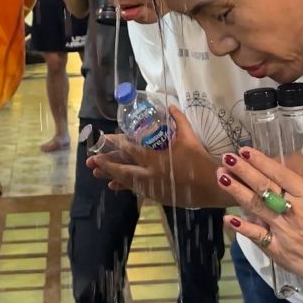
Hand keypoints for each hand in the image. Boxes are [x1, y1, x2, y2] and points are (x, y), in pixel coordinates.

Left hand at [89, 106, 228, 206]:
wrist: (211, 187)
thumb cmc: (200, 161)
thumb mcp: (189, 137)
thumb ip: (178, 120)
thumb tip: (170, 106)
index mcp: (156, 159)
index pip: (131, 150)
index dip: (116, 144)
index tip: (105, 139)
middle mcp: (150, 175)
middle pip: (123, 170)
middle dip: (106, 165)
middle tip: (91, 161)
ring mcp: (152, 187)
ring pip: (127, 181)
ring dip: (111, 176)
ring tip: (96, 173)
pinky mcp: (157, 195)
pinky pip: (136, 190)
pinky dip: (124, 186)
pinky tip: (113, 185)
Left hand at [218, 145, 302, 293]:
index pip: (280, 173)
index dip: (260, 161)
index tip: (244, 151)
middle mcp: (294, 210)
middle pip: (263, 186)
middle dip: (242, 171)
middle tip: (225, 158)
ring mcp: (285, 231)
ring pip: (256, 207)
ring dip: (237, 191)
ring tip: (221, 178)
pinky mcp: (280, 251)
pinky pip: (258, 236)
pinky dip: (242, 228)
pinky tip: (228, 219)